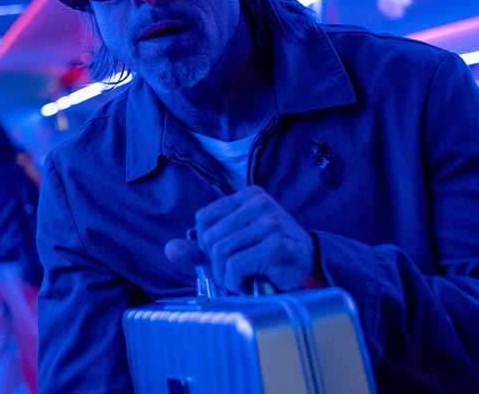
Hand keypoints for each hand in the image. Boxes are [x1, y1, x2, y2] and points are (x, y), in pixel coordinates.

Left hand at [172, 186, 321, 293]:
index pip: (203, 219)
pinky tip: (251, 282)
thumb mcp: (234, 244)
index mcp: (249, 196)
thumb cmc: (268, 254)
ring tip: (243, 277)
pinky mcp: (276, 245)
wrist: (308, 266)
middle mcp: (260, 204)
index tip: (226, 254)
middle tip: (235, 271)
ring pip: (221, 253)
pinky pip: (235, 266)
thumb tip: (169, 250)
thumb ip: (202, 246)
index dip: (207, 243)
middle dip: (217, 263)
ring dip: (226, 275)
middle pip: (210, 238)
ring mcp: (270, 223)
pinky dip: (236, 281)